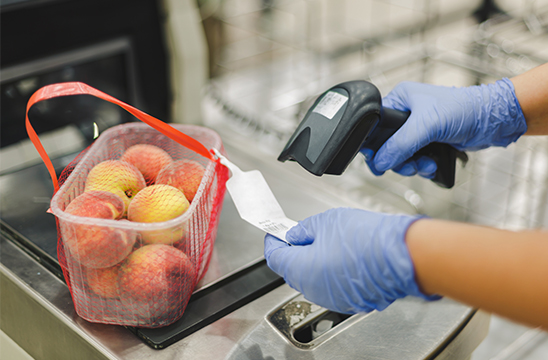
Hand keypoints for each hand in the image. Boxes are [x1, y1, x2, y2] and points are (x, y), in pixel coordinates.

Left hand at [264, 208, 439, 313]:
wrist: (401, 255)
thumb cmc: (366, 238)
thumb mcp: (326, 222)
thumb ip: (304, 230)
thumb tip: (295, 235)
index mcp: (301, 269)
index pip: (275, 258)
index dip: (273, 243)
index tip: (274, 234)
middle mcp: (313, 290)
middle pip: (292, 270)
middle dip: (294, 252)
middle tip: (302, 234)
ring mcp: (332, 298)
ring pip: (313, 279)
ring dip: (313, 262)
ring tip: (327, 242)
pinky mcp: (350, 301)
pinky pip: (331, 286)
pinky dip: (330, 272)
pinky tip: (342, 255)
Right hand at [363, 78, 526, 177]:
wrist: (493, 120)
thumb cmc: (465, 108)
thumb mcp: (426, 125)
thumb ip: (400, 144)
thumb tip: (380, 161)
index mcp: (400, 100)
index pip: (375, 126)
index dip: (375, 146)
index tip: (379, 161)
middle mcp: (406, 114)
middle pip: (387, 146)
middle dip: (398, 160)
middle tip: (408, 166)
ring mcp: (418, 130)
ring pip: (401, 157)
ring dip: (412, 166)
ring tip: (425, 166)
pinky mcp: (429, 142)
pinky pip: (415, 161)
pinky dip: (421, 167)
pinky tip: (432, 165)